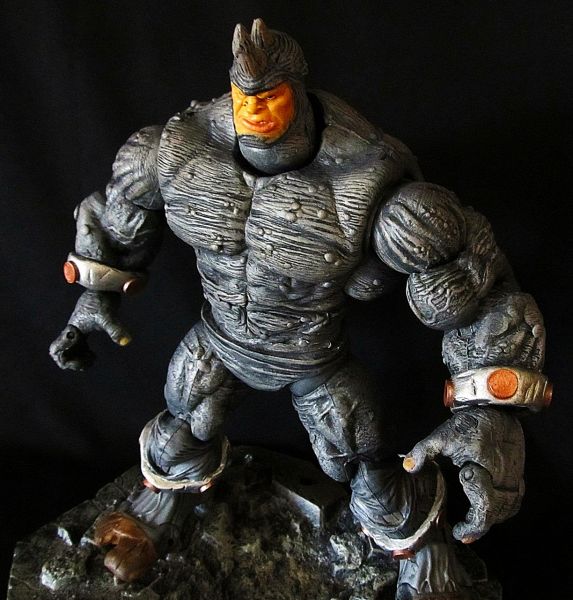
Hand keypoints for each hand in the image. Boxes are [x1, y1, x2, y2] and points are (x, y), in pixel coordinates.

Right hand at [49, 290, 130, 369]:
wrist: (105, 287)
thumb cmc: (104, 300)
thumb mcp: (109, 316)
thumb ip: (115, 329)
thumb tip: (126, 342)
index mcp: (72, 331)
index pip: (56, 349)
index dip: (64, 358)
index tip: (85, 352)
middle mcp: (72, 331)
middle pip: (60, 354)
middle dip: (71, 362)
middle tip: (88, 362)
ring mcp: (77, 330)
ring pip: (69, 352)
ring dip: (77, 360)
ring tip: (92, 359)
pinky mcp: (84, 328)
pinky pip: (77, 347)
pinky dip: (83, 354)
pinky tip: (94, 356)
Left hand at [402, 406, 524, 542]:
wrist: (495, 409)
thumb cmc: (469, 423)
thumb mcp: (443, 435)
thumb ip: (424, 451)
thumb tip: (408, 467)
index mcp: (485, 470)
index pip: (484, 507)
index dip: (473, 524)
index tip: (459, 532)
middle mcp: (503, 478)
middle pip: (497, 513)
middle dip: (479, 525)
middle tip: (463, 531)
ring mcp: (514, 477)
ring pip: (508, 509)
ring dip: (492, 518)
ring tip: (473, 522)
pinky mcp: (518, 474)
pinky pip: (514, 500)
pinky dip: (502, 509)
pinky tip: (488, 509)